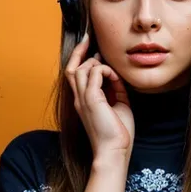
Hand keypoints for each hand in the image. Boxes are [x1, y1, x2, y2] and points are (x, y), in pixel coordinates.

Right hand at [65, 33, 134, 160]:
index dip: (79, 58)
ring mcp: (82, 99)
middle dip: (80, 51)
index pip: (74, 75)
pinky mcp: (91, 99)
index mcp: (83, 101)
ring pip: (80, 68)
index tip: (88, 44)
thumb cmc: (117, 133)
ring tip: (111, 72)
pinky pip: (93, 73)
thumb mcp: (119, 105)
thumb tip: (116, 75)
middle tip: (90, 39)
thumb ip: (116, 89)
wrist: (114, 151)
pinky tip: (116, 79)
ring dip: (97, 64)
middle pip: (71, 68)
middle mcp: (78, 98)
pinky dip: (106, 71)